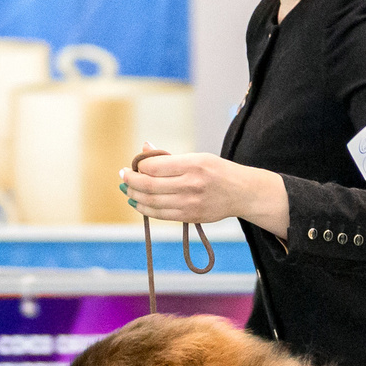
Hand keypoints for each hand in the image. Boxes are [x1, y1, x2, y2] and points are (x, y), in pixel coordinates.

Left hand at [120, 149, 290, 236]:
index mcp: (193, 164)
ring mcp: (191, 203)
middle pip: (149, 186)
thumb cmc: (218, 171)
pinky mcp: (191, 216)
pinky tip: (138, 203)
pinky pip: (161, 215)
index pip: (154, 166)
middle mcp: (191, 184)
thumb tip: (144, 149)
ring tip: (127, 190)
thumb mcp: (198, 156)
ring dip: (134, 196)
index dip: (139, 166)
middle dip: (131, 181)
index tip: (134, 164)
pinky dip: (145, 209)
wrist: (242, 192)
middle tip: (123, 177)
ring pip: (152, 202)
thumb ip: (170, 157)